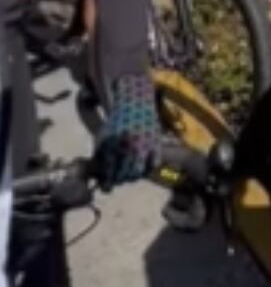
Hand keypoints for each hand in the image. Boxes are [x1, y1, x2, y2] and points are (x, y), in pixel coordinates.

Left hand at [95, 73, 164, 190]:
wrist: (134, 99)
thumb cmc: (116, 121)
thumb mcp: (102, 137)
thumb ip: (99, 157)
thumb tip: (98, 177)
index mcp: (110, 145)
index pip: (109, 173)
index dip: (107, 184)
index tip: (107, 188)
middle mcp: (127, 146)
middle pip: (124, 176)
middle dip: (121, 181)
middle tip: (119, 180)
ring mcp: (143, 144)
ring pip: (139, 172)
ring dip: (134, 177)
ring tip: (130, 175)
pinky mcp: (156, 142)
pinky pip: (153, 164)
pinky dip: (148, 168)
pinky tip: (143, 167)